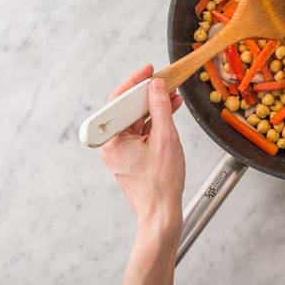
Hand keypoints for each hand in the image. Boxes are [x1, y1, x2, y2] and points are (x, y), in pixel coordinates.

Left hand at [100, 64, 184, 235]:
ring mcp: (120, 150)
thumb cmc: (161, 184)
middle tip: (164, 81)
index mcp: (113, 139)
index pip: (119, 100)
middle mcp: (112, 143)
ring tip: (173, 97)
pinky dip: (154, 122)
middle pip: (127, 108)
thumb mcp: (166, 139)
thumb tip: (157, 86)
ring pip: (136, 119)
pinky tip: (169, 112)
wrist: (160, 214)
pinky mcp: (130, 155)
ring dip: (153, 108)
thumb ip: (160, 108)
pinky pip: (140, 131)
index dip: (135, 82)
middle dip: (148, 94)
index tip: (149, 70)